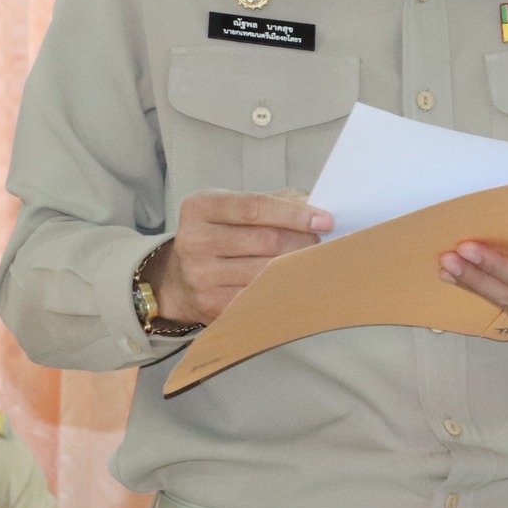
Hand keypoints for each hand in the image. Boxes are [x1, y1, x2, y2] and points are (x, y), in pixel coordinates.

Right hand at [146, 190, 332, 326]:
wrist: (180, 278)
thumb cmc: (222, 234)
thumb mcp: (235, 207)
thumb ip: (274, 201)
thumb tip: (317, 206)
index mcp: (200, 207)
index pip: (254, 207)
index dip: (293, 214)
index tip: (326, 219)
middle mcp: (194, 241)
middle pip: (266, 241)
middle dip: (304, 241)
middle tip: (328, 243)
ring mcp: (201, 277)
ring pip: (267, 272)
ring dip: (299, 267)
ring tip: (316, 261)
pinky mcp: (212, 306)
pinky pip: (259, 298)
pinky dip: (285, 290)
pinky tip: (299, 284)